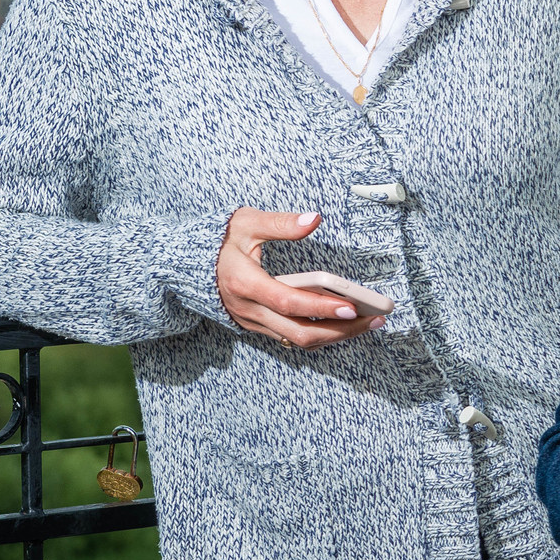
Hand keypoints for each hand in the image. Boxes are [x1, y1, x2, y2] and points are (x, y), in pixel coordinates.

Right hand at [217, 209, 383, 348]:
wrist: (184, 267)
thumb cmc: (218, 242)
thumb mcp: (245, 223)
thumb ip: (280, 223)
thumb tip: (314, 219)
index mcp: (244, 283)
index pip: (288, 302)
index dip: (319, 307)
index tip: (351, 306)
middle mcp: (248, 310)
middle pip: (299, 332)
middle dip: (340, 330)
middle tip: (374, 319)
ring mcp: (252, 322)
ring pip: (297, 340)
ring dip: (334, 336)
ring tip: (367, 323)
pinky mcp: (257, 326)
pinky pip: (291, 338)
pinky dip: (319, 334)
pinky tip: (344, 325)